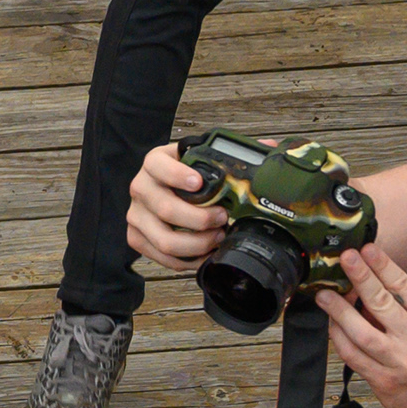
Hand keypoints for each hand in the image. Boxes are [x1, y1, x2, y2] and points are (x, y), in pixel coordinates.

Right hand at [123, 137, 230, 273]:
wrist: (161, 188)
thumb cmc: (186, 174)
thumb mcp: (201, 157)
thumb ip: (232, 153)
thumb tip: (270, 147)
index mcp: (155, 162)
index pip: (159, 166)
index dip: (177, 175)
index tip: (199, 183)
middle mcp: (141, 187)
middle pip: (165, 209)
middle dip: (200, 219)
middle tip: (223, 217)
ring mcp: (136, 214)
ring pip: (165, 239)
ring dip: (198, 244)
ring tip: (217, 237)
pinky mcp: (137, 237)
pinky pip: (162, 257)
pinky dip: (188, 260)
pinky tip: (206, 252)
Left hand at [312, 244, 406, 407]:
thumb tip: (368, 286)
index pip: (405, 286)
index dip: (384, 265)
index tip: (367, 248)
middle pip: (382, 304)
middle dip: (361, 278)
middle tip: (345, 258)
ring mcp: (399, 361)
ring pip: (362, 332)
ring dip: (340, 311)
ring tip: (325, 294)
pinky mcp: (384, 381)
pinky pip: (354, 356)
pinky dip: (339, 338)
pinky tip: (331, 324)